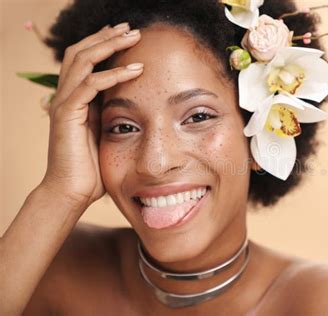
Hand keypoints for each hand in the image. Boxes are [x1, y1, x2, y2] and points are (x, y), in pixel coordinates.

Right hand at [40, 23, 142, 208]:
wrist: (72, 192)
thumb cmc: (92, 167)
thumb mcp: (106, 133)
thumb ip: (112, 115)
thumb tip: (134, 105)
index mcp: (76, 98)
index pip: (86, 59)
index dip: (104, 44)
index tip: (128, 35)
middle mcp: (66, 96)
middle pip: (81, 51)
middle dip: (106, 36)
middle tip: (131, 27)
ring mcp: (64, 104)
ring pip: (83, 60)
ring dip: (109, 46)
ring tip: (134, 37)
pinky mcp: (67, 116)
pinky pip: (89, 86)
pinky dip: (111, 75)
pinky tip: (134, 70)